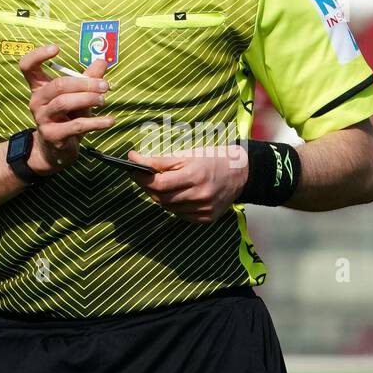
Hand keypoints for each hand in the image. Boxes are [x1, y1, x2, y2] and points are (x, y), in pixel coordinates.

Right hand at [18, 45, 112, 174]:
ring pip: (64, 103)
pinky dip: (95, 122)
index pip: (27, 66)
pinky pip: (75, 126)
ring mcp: (42, 119)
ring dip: (88, 99)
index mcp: (39, 87)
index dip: (38, 55)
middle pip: (58, 85)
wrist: (57, 149)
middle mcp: (37, 101)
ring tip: (104, 100)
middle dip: (85, 83)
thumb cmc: (67, 117)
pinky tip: (109, 121)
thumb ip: (89, 78)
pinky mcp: (53, 135)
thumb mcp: (78, 96)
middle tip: (105, 86)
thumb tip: (102, 61)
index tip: (56, 48)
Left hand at [126, 144, 248, 223]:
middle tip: (142, 176)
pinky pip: (180, 215)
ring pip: (168, 208)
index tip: (132, 169)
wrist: (241, 173)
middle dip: (147, 186)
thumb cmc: (212, 159)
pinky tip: (177, 195)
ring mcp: (203, 209)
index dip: (141, 178)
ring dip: (160, 196)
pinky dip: (173, 206)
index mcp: (195, 176)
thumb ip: (160, 160)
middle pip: (161, 197)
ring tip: (161, 184)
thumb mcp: (187, 154)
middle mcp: (200, 195)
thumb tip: (134, 159)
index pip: (159, 183)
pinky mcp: (206, 218)